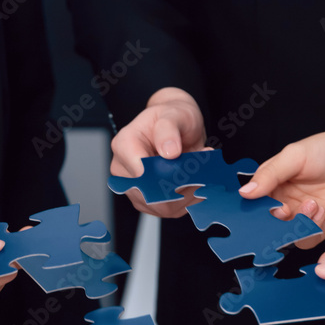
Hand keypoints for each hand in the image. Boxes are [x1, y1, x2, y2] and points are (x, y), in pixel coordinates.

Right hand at [110, 87, 206, 217]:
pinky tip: (194, 184)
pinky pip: (169, 210)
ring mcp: (133, 187)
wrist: (177, 127)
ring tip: (198, 174)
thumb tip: (169, 151)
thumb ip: (169, 129)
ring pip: (162, 207)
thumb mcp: (174, 114)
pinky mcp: (146, 201)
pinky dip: (187, 200)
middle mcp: (123, 169)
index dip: (167, 174)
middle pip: (151, 194)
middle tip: (200, 171)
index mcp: (124, 145)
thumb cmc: (172, 117)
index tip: (187, 166)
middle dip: (180, 186)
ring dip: (187, 194)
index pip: (141, 172)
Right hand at [239, 125, 324, 247]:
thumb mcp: (293, 156)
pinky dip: (312, 230)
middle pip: (270, 225)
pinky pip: (310, 238)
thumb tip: (245, 193)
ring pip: (289, 235)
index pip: (256, 206)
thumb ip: (269, 175)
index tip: (261, 208)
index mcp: (274, 187)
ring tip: (311, 205)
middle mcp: (286, 204)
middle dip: (275, 222)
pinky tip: (321, 210)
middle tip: (285, 209)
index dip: (255, 211)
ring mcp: (304, 217)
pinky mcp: (322, 226)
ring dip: (296, 225)